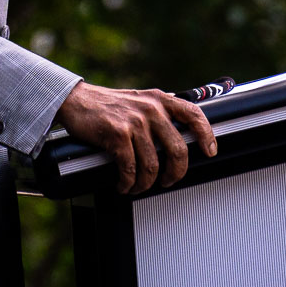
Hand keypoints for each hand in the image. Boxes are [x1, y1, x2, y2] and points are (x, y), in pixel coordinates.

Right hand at [56, 81, 217, 194]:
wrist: (76, 100)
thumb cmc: (107, 105)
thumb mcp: (140, 100)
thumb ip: (159, 113)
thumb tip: (179, 135)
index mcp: (159, 100)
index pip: (194, 114)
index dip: (206, 135)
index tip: (210, 151)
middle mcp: (151, 109)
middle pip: (177, 150)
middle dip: (175, 173)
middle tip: (167, 181)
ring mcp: (134, 122)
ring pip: (152, 165)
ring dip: (146, 183)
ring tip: (138, 186)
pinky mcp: (117, 134)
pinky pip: (130, 168)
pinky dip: (128, 182)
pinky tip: (124, 184)